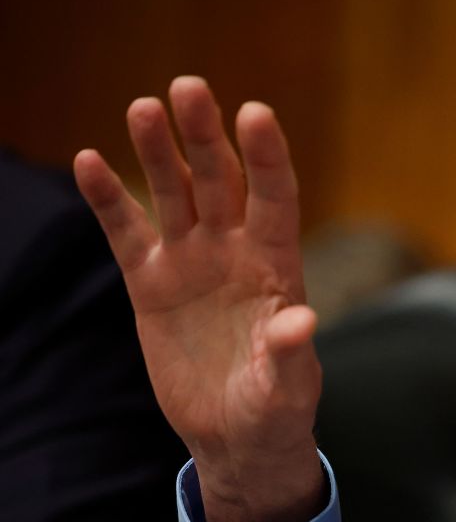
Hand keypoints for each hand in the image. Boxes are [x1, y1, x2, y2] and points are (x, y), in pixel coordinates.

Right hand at [74, 76, 324, 521]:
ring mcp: (191, 261)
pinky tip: (88, 160)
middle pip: (220, 180)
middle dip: (205, 136)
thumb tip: (301, 321)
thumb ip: (289, 354)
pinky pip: (126, 232)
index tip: (256, 113)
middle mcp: (234, 250)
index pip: (276, 198)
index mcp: (278, 265)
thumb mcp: (286, 388)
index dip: (267, 157)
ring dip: (157, 153)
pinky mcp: (151, 282)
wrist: (235, 434)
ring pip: (172, 194)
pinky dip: (107, 199)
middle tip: (189, 87)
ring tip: (142, 107)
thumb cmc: (275, 408)